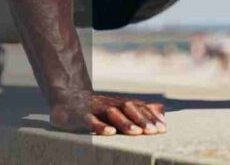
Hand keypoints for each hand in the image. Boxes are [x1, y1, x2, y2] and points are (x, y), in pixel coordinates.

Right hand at [50, 91, 167, 134]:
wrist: (66, 97)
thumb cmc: (97, 107)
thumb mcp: (119, 108)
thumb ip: (140, 109)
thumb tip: (163, 111)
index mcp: (120, 103)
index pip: (139, 108)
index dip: (151, 117)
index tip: (163, 128)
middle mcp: (109, 103)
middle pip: (128, 109)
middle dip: (142, 120)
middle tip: (153, 131)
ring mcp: (95, 108)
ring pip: (112, 113)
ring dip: (125, 123)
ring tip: (137, 132)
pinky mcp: (80, 114)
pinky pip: (91, 120)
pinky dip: (101, 126)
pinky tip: (110, 132)